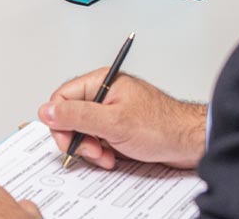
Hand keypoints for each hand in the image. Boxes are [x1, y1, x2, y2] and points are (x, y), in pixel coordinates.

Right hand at [38, 70, 207, 169]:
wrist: (191, 143)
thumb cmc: (163, 126)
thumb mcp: (114, 122)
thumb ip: (77, 115)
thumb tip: (46, 110)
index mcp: (101, 82)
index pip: (62, 98)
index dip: (60, 121)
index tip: (69, 139)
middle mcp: (104, 95)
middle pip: (70, 116)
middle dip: (78, 138)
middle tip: (93, 150)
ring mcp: (111, 112)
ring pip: (82, 131)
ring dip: (91, 149)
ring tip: (106, 155)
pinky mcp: (118, 128)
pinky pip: (97, 140)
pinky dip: (101, 152)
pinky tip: (113, 157)